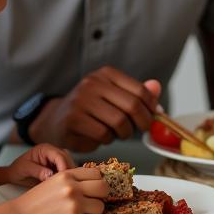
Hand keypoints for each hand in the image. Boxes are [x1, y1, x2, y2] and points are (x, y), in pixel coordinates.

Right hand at [0, 166, 107, 213]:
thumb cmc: (36, 201)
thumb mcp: (54, 181)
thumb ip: (73, 179)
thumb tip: (95, 182)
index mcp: (67, 175)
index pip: (97, 173)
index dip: (97, 182)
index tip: (94, 189)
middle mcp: (72, 188)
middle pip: (104, 188)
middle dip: (100, 196)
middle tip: (92, 202)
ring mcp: (74, 206)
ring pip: (100, 208)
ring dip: (93, 213)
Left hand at [7, 143, 73, 184]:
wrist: (14, 174)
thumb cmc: (17, 169)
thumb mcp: (25, 169)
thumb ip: (38, 171)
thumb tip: (50, 175)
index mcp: (45, 149)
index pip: (60, 156)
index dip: (64, 167)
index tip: (62, 180)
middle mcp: (53, 152)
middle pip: (67, 160)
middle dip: (68, 171)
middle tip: (64, 184)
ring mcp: (56, 160)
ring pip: (69, 165)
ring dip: (68, 175)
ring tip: (63, 185)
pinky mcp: (57, 167)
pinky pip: (66, 171)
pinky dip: (65, 178)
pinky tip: (62, 185)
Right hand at [31, 71, 161, 151]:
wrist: (57, 120)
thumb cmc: (92, 110)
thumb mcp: (115, 96)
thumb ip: (137, 92)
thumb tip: (157, 87)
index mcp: (106, 74)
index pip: (140, 91)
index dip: (152, 107)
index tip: (154, 117)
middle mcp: (93, 82)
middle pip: (132, 106)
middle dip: (142, 122)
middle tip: (141, 130)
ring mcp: (81, 100)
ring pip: (119, 122)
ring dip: (124, 133)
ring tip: (118, 133)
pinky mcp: (73, 119)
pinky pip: (104, 134)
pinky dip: (108, 140)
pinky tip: (102, 136)